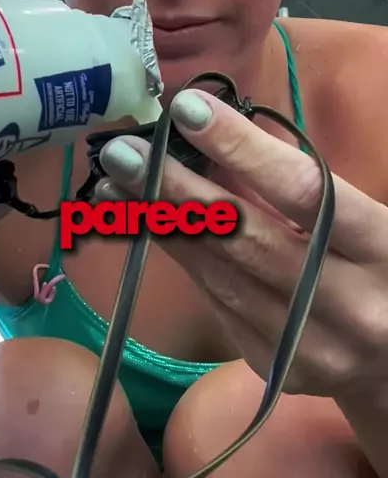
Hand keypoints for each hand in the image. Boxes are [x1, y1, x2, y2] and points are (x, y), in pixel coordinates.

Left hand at [96, 89, 387, 401]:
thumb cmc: (375, 264)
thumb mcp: (361, 219)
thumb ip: (298, 187)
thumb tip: (212, 141)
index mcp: (381, 250)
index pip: (304, 191)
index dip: (242, 149)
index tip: (187, 109)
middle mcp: (349, 304)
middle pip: (248, 239)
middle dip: (177, 190)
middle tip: (123, 151)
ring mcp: (308, 346)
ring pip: (221, 276)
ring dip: (162, 225)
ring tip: (117, 185)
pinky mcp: (275, 368)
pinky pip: (218, 302)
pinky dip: (182, 259)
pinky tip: (147, 226)